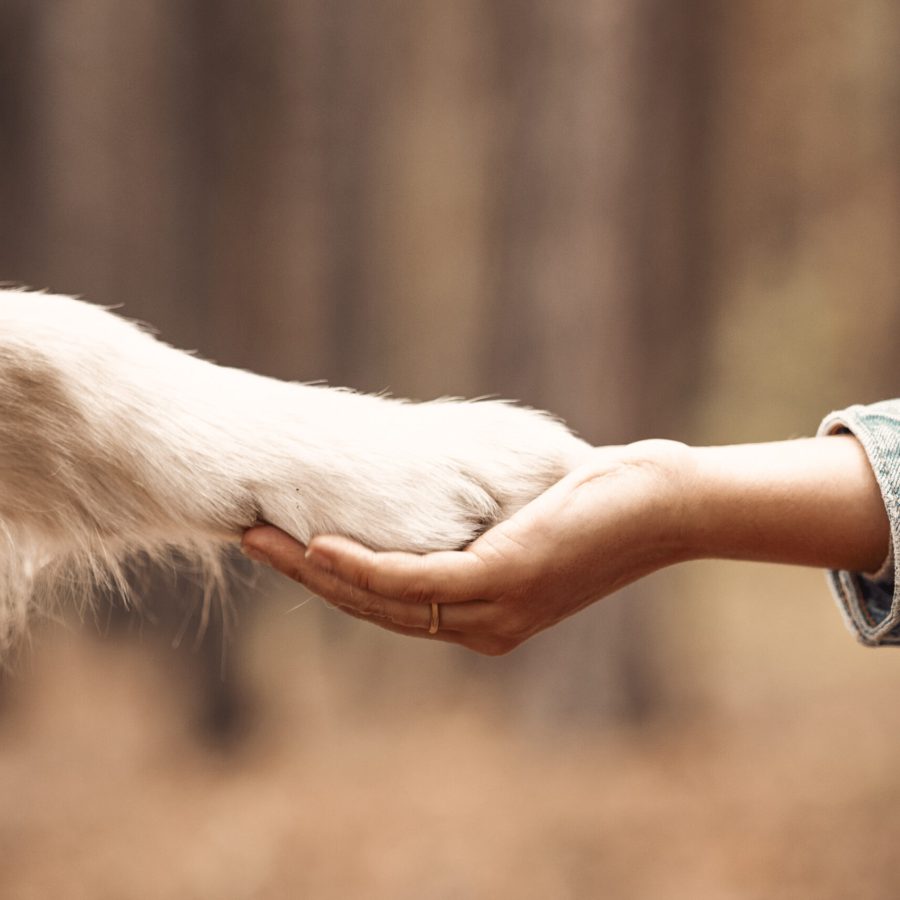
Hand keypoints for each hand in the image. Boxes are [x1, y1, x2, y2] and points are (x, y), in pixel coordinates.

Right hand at [241, 440, 691, 654]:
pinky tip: (319, 545)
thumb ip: (479, 522)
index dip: (334, 581)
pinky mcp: (503, 580)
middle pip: (375, 608)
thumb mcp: (527, 519)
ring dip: (317, 571)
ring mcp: (493, 610)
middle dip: (308, 577)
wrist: (665, 505)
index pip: (392, 605)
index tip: (287, 547)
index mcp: (485, 617)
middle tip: (253, 539)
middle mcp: (483, 626)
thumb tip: (439, 492)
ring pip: (384, 599)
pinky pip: (415, 582)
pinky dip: (362, 567)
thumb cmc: (600, 503)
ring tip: (264, 539)